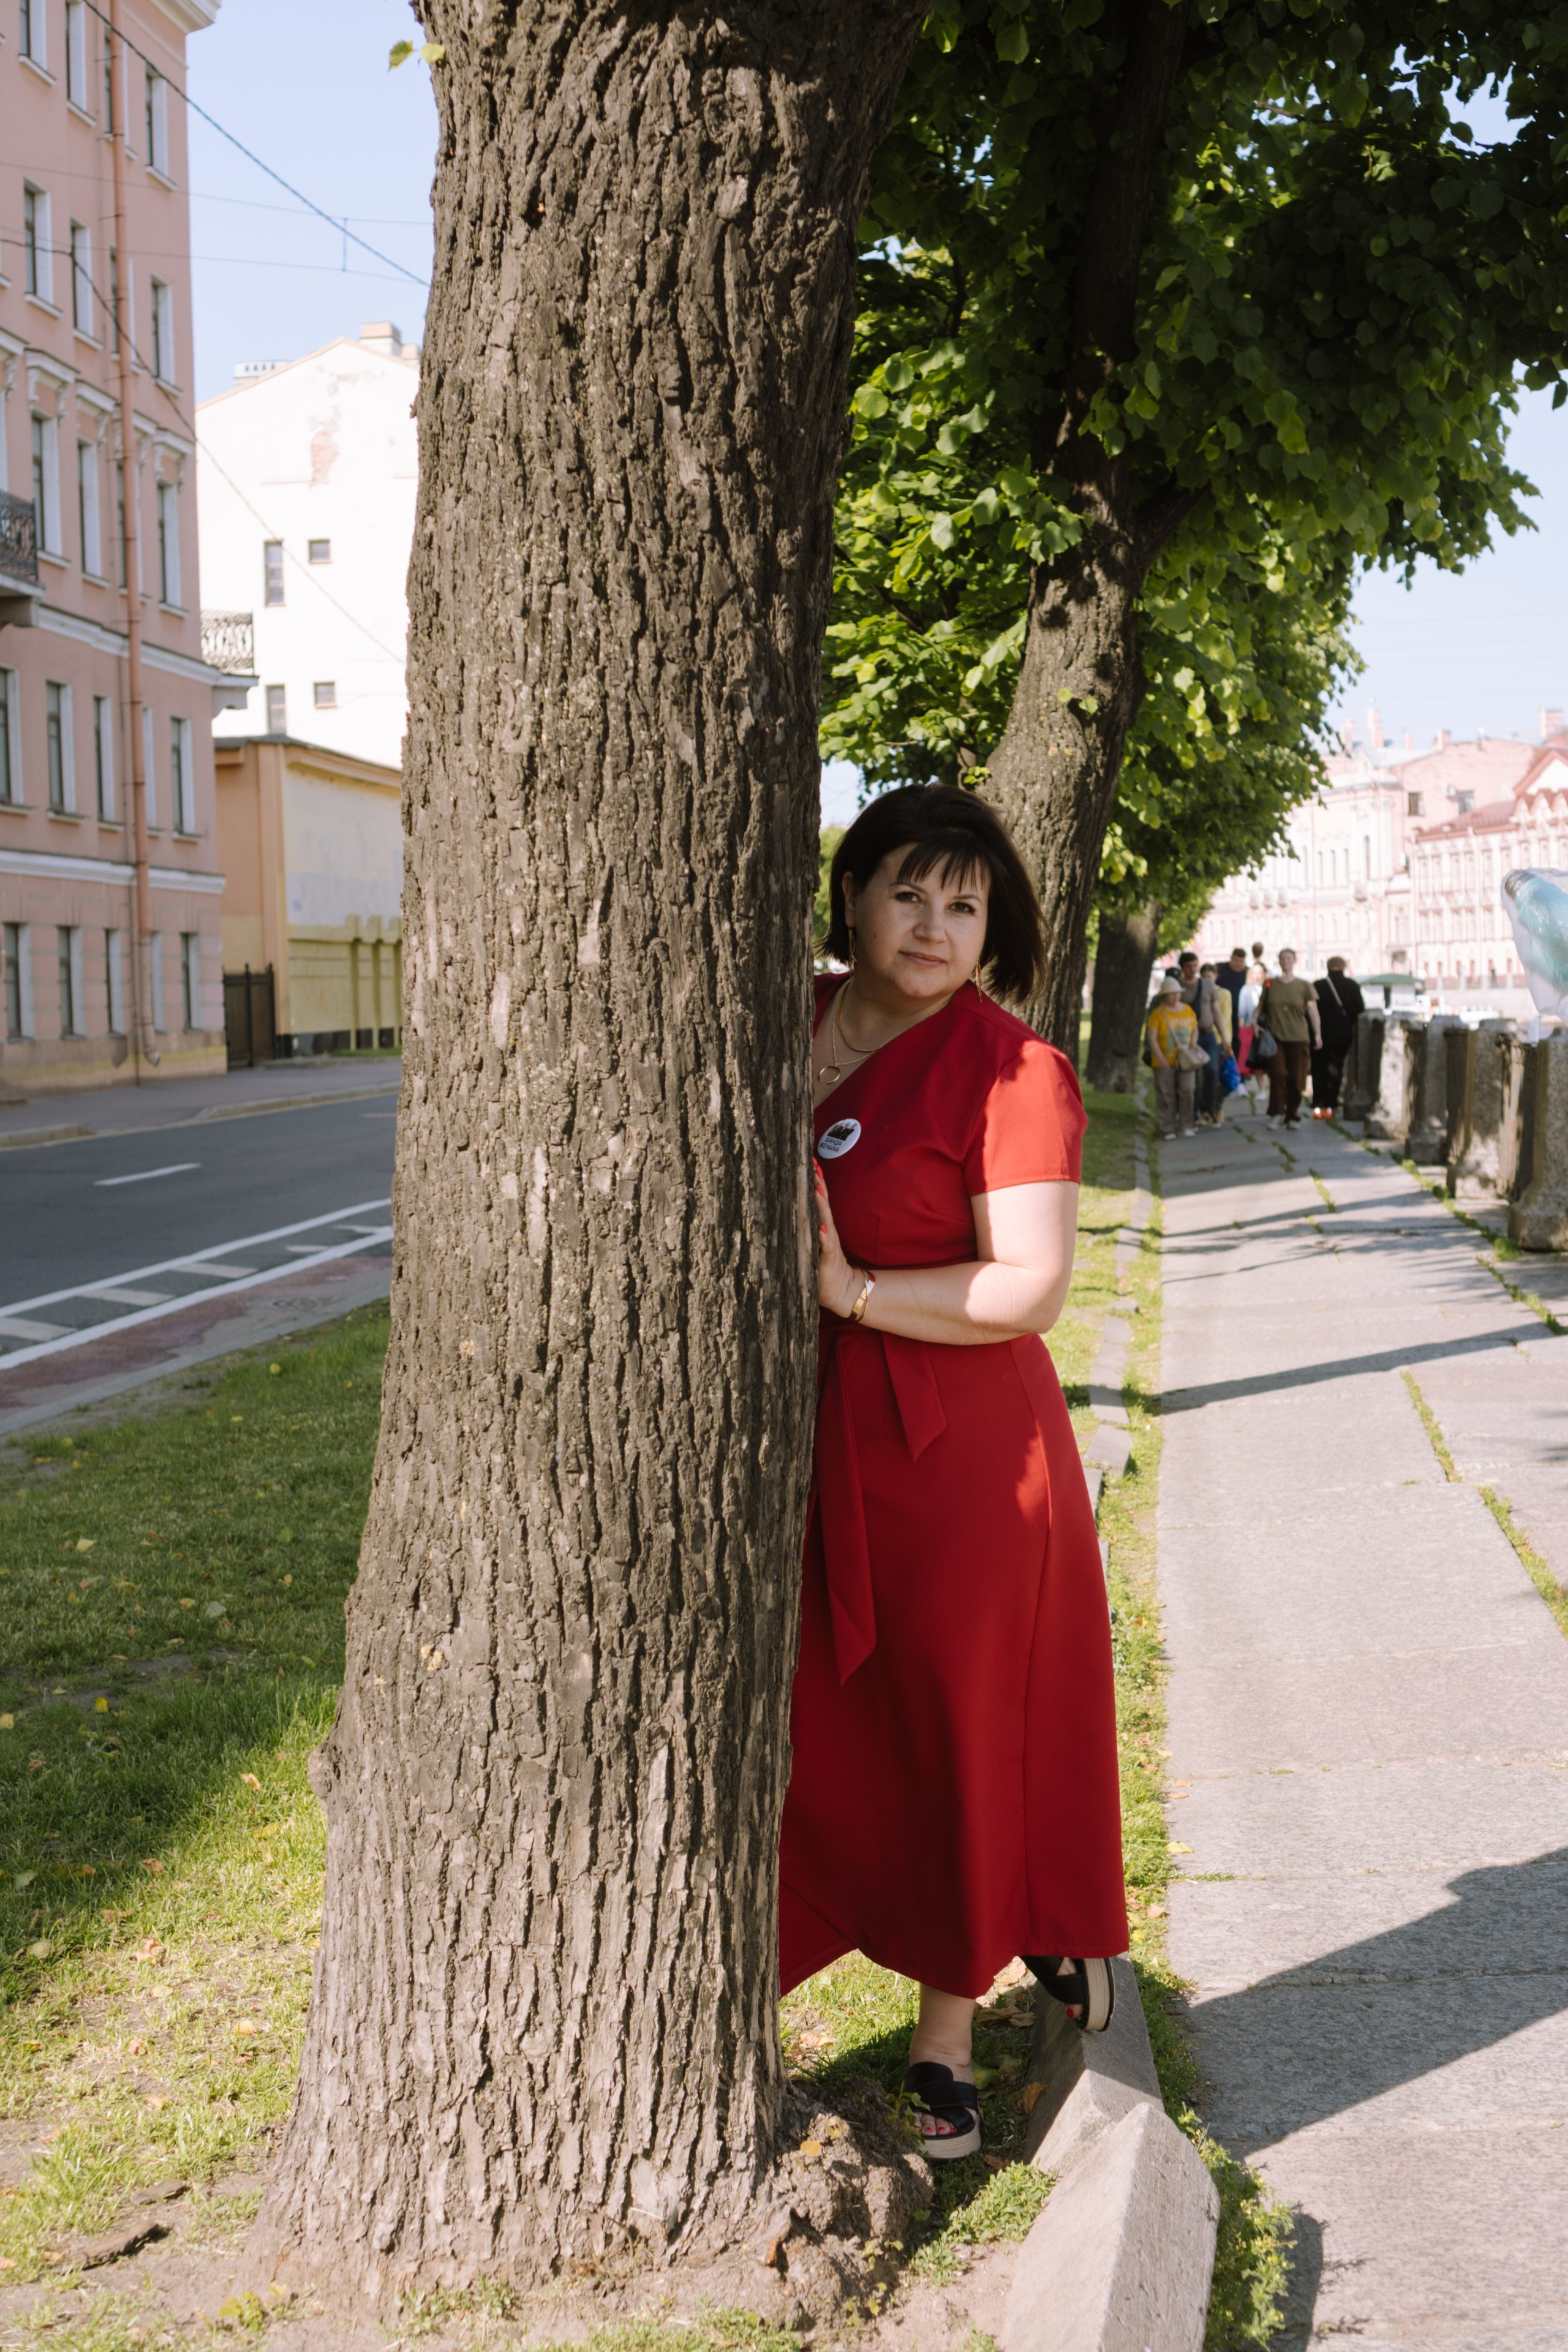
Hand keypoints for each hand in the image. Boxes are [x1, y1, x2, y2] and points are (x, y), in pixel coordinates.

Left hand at [814, 1163, 863, 1319]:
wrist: (842, 1291)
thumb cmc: (821, 1269)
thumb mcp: (807, 1247)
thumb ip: (799, 1233)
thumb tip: (779, 1216)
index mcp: (821, 1227)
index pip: (817, 1200)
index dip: (814, 1182)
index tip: (807, 1162)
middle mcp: (826, 1231)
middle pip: (822, 1204)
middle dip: (818, 1184)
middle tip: (812, 1165)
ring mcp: (829, 1244)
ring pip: (824, 1220)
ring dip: (821, 1204)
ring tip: (816, 1188)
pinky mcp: (829, 1259)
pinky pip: (827, 1246)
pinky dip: (823, 1236)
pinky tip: (820, 1227)